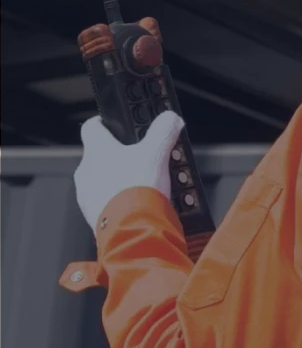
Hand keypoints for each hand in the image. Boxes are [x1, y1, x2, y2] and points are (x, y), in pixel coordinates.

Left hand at [74, 111, 184, 232]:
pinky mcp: (94, 216)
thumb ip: (164, 131)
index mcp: (97, 151)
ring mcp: (87, 196)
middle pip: (99, 156)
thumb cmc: (138, 189)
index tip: (112, 125)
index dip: (103, 123)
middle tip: (141, 160)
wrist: (133, 229)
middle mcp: (86, 172)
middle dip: (119, 157)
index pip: (91, 127)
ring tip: (142, 185)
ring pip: (101, 181)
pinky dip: (118, 202)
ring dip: (118, 181)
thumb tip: (169, 119)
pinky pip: (104, 203)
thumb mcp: (158, 153)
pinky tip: (137, 205)